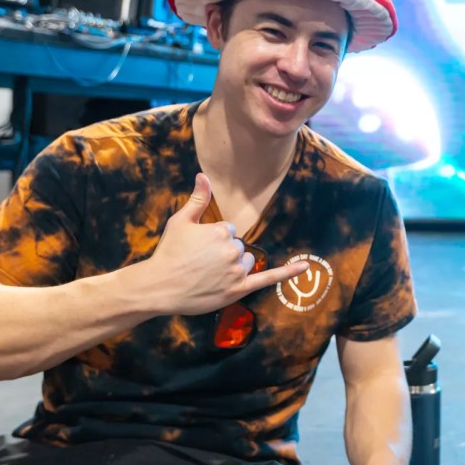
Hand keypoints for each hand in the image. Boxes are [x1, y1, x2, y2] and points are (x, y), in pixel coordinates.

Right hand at [139, 173, 307, 314]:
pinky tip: (306, 267)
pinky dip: (288, 273)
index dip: (212, 240)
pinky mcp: (238, 289)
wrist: (158, 287)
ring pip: (247, 262)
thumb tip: (204, 175)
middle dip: (222, 253)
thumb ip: (198, 199)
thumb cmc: (168, 253)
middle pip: (239, 247)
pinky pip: (268, 279)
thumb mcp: (181, 221)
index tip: (197, 249)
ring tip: (208, 275)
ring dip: (234, 266)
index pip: (229, 231)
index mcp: (222, 231)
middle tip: (199, 264)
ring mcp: (236, 271)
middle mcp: (232, 250)